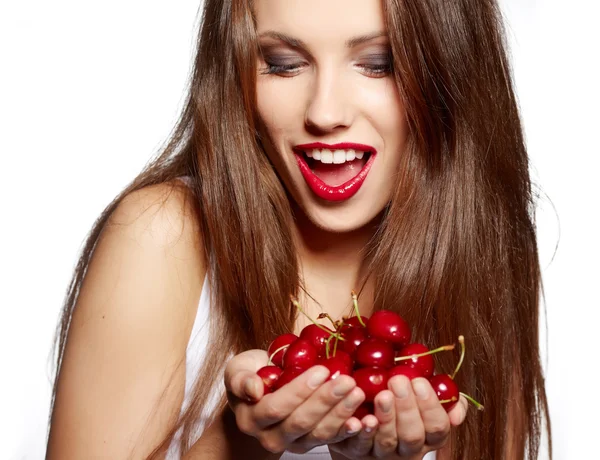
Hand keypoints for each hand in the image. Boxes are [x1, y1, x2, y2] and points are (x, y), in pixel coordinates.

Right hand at [224, 349, 366, 453]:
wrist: (259, 396)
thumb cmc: (251, 375)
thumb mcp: (238, 370)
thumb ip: (242, 378)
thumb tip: (254, 388)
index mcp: (251, 419)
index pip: (276, 408)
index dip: (300, 391)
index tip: (322, 369)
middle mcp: (270, 437)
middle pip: (301, 422)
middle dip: (326, 401)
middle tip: (348, 381)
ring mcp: (293, 444)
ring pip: (319, 434)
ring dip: (341, 414)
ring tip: (358, 393)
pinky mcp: (311, 444)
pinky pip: (331, 440)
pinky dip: (348, 430)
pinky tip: (363, 419)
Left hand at [329, 376, 468, 458]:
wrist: (362, 415)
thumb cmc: (399, 401)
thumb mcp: (423, 397)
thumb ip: (443, 399)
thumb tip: (458, 408)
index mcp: (427, 436)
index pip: (437, 428)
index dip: (430, 406)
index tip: (419, 381)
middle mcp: (407, 449)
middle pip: (412, 436)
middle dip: (407, 408)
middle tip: (398, 381)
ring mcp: (382, 453)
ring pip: (387, 441)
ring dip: (386, 418)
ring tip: (382, 395)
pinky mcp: (357, 452)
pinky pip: (359, 445)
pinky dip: (360, 431)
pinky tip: (361, 418)